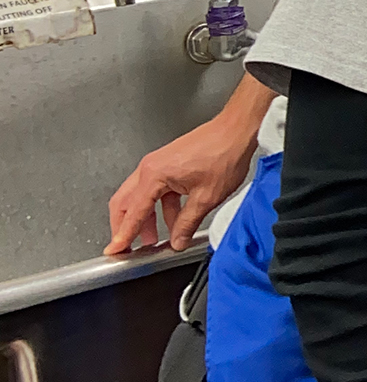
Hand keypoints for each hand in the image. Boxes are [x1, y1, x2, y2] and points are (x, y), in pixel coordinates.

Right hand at [103, 91, 265, 254]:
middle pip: (126, 202)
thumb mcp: (206, 198)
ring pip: (141, 196)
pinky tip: (174, 220)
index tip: (115, 250)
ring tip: (155, 238)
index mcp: (154, 175)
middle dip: (125, 226)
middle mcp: (150, 168)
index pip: (132, 212)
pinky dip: (161, 207)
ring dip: (146, 218)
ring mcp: (158, 164)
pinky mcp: (169, 164)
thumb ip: (187, 223)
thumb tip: (177, 240)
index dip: (123, 235)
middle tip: (129, 246)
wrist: (237, 131)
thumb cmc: (224, 154)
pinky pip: (157, 190)